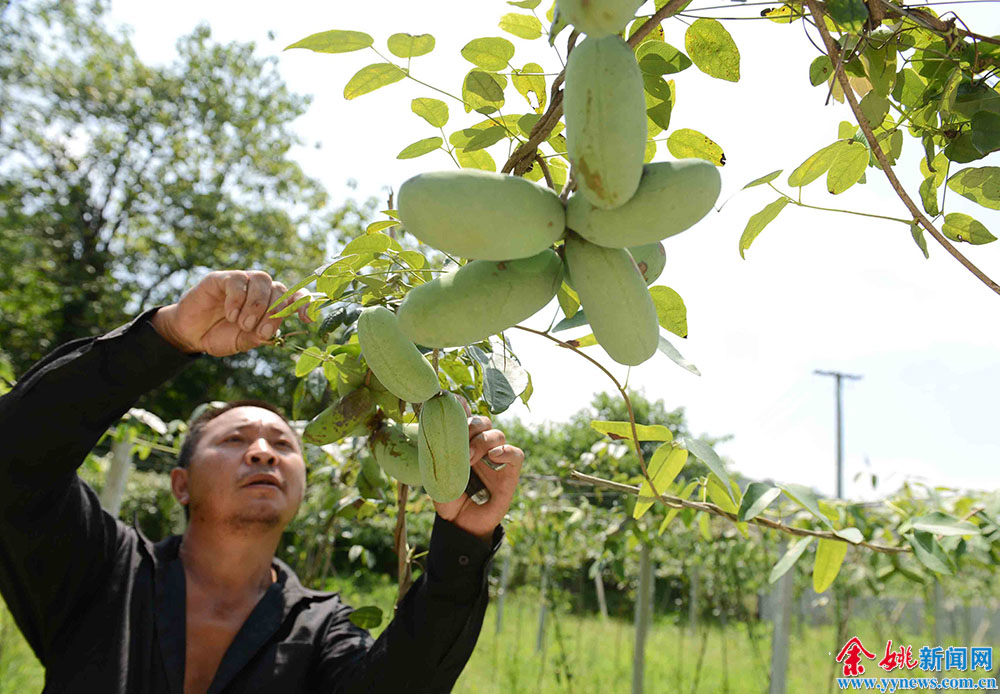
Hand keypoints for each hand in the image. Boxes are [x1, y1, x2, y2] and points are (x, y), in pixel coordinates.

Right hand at [150, 270, 311, 356]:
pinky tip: (230, 314)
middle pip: (280, 290)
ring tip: (242, 324)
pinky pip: (237, 281)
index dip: (305, 304)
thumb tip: (271, 334)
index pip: (295, 297)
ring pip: (262, 280)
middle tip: (260, 331)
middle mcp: (261, 289)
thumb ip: (259, 336)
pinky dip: (237, 299)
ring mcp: (242, 281)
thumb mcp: (244, 341)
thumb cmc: (222, 335)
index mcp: (271, 304)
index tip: (307, 320)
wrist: (191, 334)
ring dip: (256, 305)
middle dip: (274, 312)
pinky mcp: (222, 278)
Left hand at [433, 414, 523, 543]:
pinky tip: (494, 456)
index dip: (460, 406)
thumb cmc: (448, 497)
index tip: (450, 403)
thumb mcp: (436, 475)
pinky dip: (506, 450)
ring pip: (497, 434)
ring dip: (483, 441)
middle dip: (470, 427)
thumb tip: (432, 437)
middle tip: (459, 445)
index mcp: (462, 441)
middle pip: (482, 421)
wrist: (460, 523)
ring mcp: (496, 458)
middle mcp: (480, 445)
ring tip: (470, 457)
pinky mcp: (510, 472)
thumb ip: (437, 456)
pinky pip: (516, 453)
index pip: (465, 415)